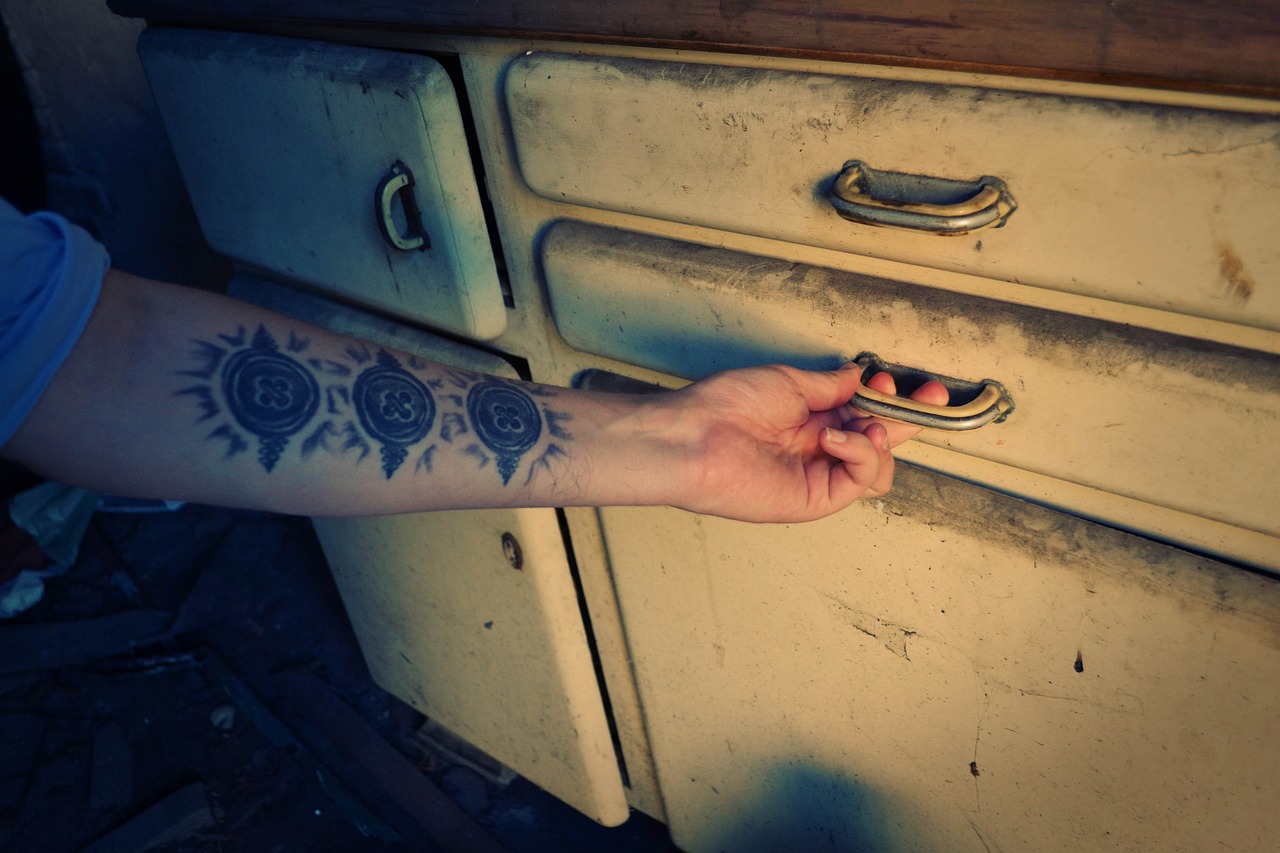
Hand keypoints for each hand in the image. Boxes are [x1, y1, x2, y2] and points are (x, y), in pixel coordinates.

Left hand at [666, 362, 947, 522]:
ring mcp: (819, 475)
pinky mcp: (816, 499)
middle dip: (908, 418)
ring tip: (863, 422)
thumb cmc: (726, 405)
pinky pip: (860, 479)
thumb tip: (857, 377)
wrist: (695, 438)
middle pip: (881, 439)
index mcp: (810, 417)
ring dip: (882, 438)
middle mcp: (818, 447)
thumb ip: (830, 385)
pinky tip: (835, 438)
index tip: (911, 385)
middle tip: (925, 399)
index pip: (865, 412)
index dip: (892, 399)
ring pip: (879, 465)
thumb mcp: (788, 382)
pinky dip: (860, 453)